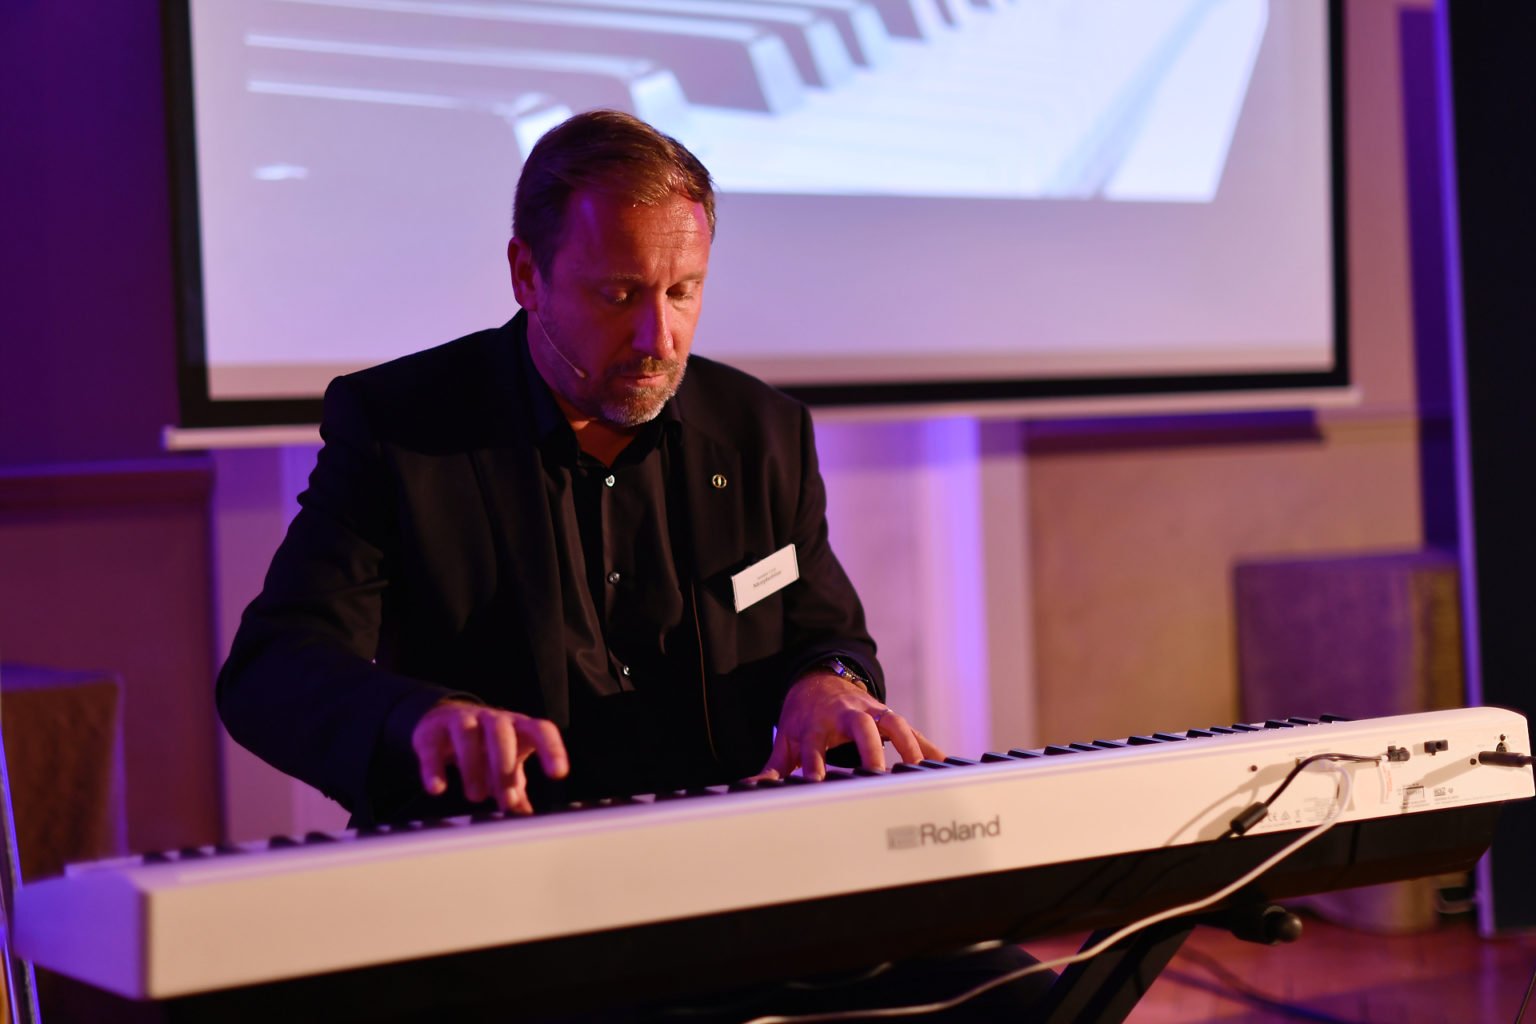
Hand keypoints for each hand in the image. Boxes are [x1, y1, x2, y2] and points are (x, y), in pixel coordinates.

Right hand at [411, 700, 568, 814]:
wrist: (443, 719)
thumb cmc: (485, 745)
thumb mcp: (506, 763)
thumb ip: (517, 787)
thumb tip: (530, 817)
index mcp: (518, 727)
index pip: (541, 730)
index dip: (552, 749)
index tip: (559, 774)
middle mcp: (492, 719)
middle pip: (501, 733)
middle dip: (505, 765)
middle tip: (507, 800)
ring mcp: (462, 721)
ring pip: (468, 735)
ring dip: (472, 767)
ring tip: (476, 797)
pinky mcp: (433, 731)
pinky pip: (433, 746)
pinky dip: (434, 767)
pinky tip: (437, 788)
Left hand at [751, 672, 943, 780]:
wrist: (819, 679)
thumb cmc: (803, 716)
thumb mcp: (785, 739)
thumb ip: (772, 769)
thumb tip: (751, 789)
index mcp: (816, 725)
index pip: (814, 749)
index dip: (816, 767)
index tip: (819, 786)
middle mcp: (845, 716)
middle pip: (861, 728)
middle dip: (871, 751)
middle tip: (878, 777)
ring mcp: (871, 712)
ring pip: (893, 722)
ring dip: (908, 745)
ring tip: (919, 772)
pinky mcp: (888, 716)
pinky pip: (912, 730)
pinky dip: (928, 746)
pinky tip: (944, 765)